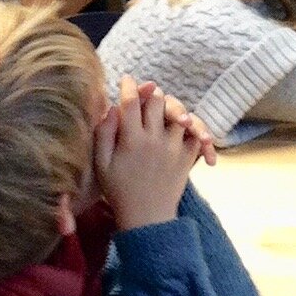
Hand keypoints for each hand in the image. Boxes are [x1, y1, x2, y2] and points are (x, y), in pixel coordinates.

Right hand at [95, 76, 200, 231]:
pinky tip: (183, 128)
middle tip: (146, 92)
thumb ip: (104, 134)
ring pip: (179, 112)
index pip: (131, 103)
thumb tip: (112, 108)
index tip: (127, 79)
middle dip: (152, 92)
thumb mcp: (102, 165)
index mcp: (131, 140)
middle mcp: (155, 139)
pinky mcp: (188, 155)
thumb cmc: (119, 190)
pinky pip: (194, 132)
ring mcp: (174, 146)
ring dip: (172, 107)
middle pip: (158, 101)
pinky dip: (191, 127)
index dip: (129, 87)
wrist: (147, 216)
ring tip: (164, 110)